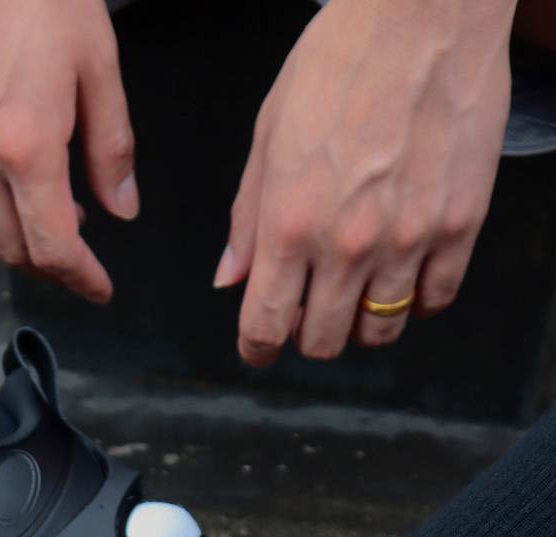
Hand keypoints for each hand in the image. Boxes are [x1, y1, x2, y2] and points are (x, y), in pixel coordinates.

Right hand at [0, 0, 138, 303]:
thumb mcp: (97, 62)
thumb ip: (112, 145)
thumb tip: (122, 205)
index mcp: (28, 147)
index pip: (54, 246)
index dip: (81, 278)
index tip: (100, 288)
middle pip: (13, 248)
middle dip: (51, 266)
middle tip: (81, 260)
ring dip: (17, 236)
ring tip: (54, 216)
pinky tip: (13, 181)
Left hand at [216, 0, 514, 365]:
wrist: (426, 9)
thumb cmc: (344, 56)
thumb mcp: (270, 130)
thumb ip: (249, 215)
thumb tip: (231, 277)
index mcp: (290, 220)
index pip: (264, 325)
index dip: (257, 348)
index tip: (259, 347)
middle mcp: (348, 241)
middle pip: (322, 341)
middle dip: (307, 335)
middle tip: (309, 308)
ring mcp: (408, 238)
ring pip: (380, 331)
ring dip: (361, 321)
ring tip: (358, 287)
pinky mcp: (459, 224)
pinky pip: (435, 298)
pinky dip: (416, 299)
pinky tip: (404, 272)